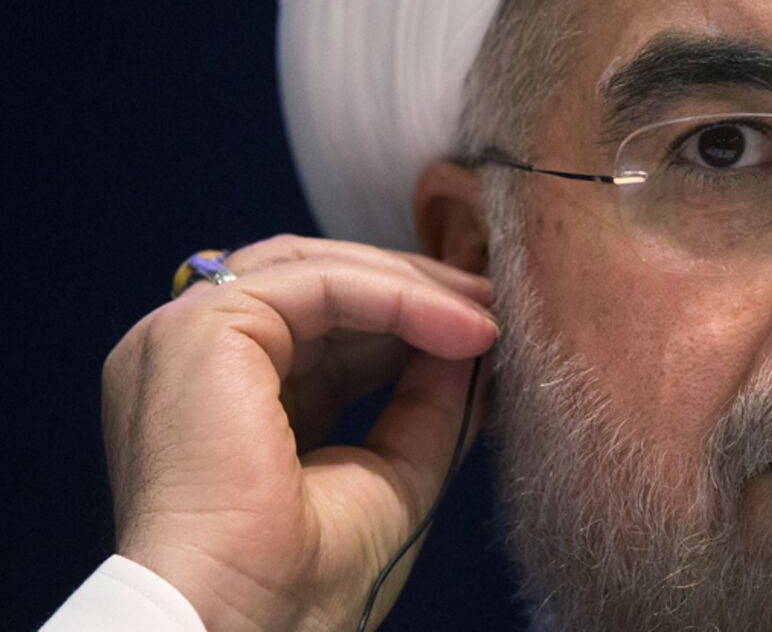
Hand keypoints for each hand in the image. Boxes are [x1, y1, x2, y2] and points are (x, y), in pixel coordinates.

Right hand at [102, 235, 498, 630]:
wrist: (244, 626)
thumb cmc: (299, 583)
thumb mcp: (391, 474)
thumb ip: (427, 403)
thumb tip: (474, 345)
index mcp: (219, 397)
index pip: (319, 327)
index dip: (403, 319)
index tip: (479, 329)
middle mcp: (192, 360)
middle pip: (314, 284)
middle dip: (410, 290)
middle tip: (490, 304)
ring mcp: (185, 338)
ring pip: (315, 270)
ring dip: (410, 287)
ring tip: (484, 314)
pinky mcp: (200, 329)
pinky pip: (318, 284)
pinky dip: (397, 297)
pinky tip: (460, 325)